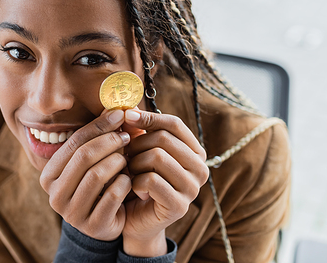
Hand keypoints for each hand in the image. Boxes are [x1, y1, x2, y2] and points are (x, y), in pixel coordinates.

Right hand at [39, 109, 131, 240]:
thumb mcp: (96, 160)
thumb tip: (116, 108)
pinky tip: (130, 180)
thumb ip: (101, 136)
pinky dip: (124, 183)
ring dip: (117, 162)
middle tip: (127, 136)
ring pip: (96, 175)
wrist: (107, 222)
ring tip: (127, 158)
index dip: (98, 126)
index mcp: (49, 175)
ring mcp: (72, 214)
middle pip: (83, 157)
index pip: (73, 143)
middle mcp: (55, 195)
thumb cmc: (101, 184)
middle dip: (108, 141)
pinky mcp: (92, 226)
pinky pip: (112, 195)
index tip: (119, 115)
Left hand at [121, 109, 208, 256]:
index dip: (149, 117)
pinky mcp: (180, 206)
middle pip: (164, 139)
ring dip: (134, 163)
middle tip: (126, 156)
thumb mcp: (138, 150)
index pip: (174, 124)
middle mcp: (200, 168)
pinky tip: (133, 188)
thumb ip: (135, 128)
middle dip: (137, 144)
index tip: (127, 117)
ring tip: (130, 172)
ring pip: (157, 157)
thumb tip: (126, 108)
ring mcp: (193, 189)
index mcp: (195, 151)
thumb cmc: (137, 179)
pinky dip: (135, 181)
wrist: (135, 219)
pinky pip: (152, 180)